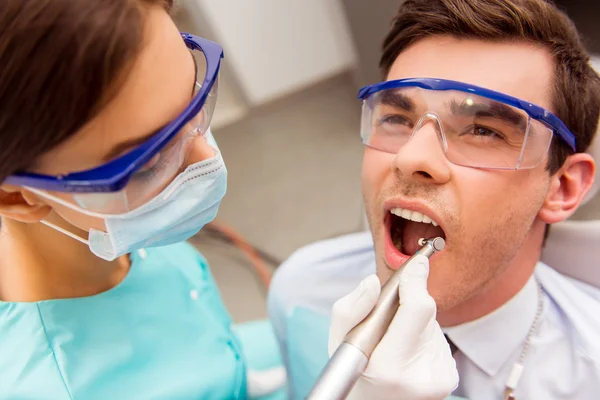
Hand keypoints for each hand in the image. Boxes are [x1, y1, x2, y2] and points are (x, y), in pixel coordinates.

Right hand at [328, 255, 458, 399]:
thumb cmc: (354, 371)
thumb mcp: (339, 342)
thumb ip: (350, 309)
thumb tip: (374, 282)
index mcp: (389, 365)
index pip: (418, 308)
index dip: (416, 281)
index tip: (417, 263)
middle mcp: (421, 375)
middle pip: (425, 312)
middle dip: (407, 303)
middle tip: (387, 317)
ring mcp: (440, 379)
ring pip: (432, 324)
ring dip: (414, 323)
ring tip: (394, 343)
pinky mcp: (450, 379)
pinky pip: (439, 339)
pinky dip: (423, 337)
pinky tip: (408, 353)